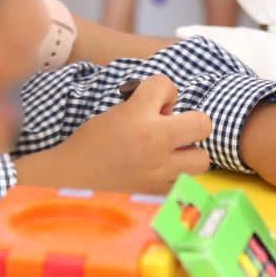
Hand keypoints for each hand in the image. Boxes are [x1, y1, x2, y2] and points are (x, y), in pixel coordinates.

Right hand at [15, 75, 211, 193]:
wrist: (71, 176)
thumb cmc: (91, 141)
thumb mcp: (116, 111)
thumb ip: (144, 104)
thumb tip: (171, 108)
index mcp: (138, 114)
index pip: (168, 84)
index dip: (162, 90)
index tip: (151, 102)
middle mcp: (153, 141)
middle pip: (203, 123)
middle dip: (192, 122)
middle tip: (175, 128)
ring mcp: (159, 170)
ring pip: (202, 159)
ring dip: (190, 154)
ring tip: (173, 154)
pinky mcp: (157, 193)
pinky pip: (186, 183)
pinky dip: (178, 178)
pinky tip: (163, 173)